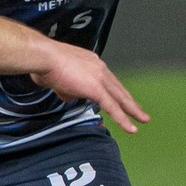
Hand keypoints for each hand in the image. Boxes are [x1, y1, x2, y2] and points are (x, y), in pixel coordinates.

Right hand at [32, 44, 148, 132]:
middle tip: (140, 111)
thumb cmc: (45, 64)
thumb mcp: (58, 78)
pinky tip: (130, 128)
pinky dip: (122, 119)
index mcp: (92, 63)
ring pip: (120, 98)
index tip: (122, 98)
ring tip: (142, 120)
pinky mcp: (96, 88)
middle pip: (119, 88)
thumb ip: (67, 88)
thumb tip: (70, 97)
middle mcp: (99, 68)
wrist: (43, 57)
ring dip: (133, 110)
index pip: (108, 80)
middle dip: (130, 101)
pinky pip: (113, 107)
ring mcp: (99, 78)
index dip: (117, 91)